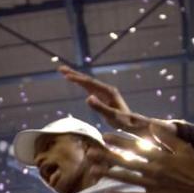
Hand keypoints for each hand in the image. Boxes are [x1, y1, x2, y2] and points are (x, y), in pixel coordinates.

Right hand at [57, 65, 173, 137]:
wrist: (133, 123)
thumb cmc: (124, 121)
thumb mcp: (112, 116)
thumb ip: (100, 108)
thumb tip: (87, 97)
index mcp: (107, 91)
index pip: (89, 83)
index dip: (77, 78)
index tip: (65, 75)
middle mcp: (106, 89)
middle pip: (87, 80)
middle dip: (74, 74)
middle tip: (60, 69)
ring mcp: (104, 92)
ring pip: (88, 83)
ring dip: (76, 77)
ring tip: (64, 74)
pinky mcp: (103, 97)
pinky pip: (90, 88)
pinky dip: (81, 84)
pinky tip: (77, 83)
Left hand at [88, 123, 193, 192]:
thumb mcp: (184, 149)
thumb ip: (167, 138)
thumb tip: (152, 125)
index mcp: (160, 156)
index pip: (135, 147)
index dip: (119, 141)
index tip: (105, 136)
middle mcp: (153, 170)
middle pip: (126, 161)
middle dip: (108, 156)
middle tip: (92, 151)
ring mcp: (151, 185)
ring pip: (126, 178)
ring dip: (109, 174)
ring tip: (94, 170)